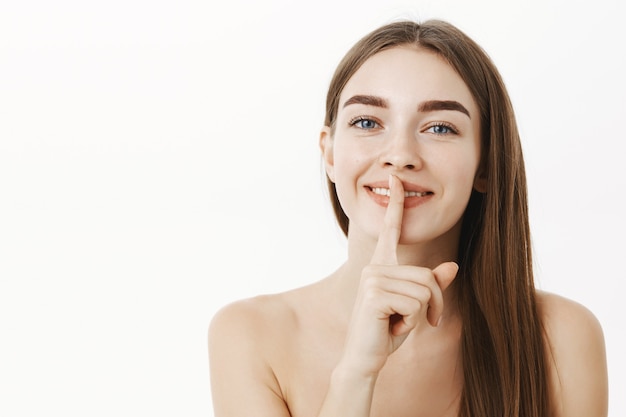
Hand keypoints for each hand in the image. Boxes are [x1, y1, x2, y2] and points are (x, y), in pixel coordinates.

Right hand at [340, 175, 458, 376]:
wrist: (364, 359)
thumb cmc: (387, 332)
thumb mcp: (415, 308)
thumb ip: (432, 285)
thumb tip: (453, 266)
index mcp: (382, 265)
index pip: (391, 230)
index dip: (396, 205)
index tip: (397, 181)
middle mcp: (375, 267)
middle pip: (429, 275)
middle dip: (433, 304)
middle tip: (418, 322)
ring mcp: (373, 278)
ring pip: (426, 291)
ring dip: (422, 316)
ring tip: (399, 324)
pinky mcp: (375, 293)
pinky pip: (417, 304)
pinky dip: (413, 323)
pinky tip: (392, 328)